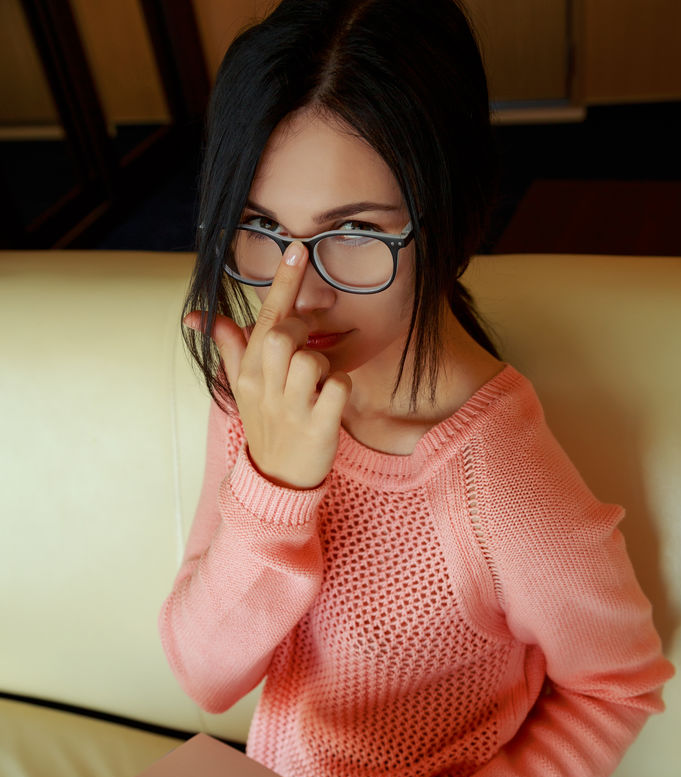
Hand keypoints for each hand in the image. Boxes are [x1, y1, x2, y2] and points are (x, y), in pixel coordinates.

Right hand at [185, 242, 351, 489]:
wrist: (276, 480)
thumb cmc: (266, 424)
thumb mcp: (241, 386)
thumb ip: (228, 346)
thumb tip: (195, 316)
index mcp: (248, 372)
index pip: (262, 319)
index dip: (283, 283)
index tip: (298, 250)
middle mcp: (265, 388)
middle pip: (283, 335)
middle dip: (304, 330)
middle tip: (310, 344)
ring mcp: (291, 409)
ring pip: (312, 360)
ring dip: (323, 363)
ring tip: (317, 381)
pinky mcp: (318, 428)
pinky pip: (338, 387)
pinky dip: (342, 385)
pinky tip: (333, 398)